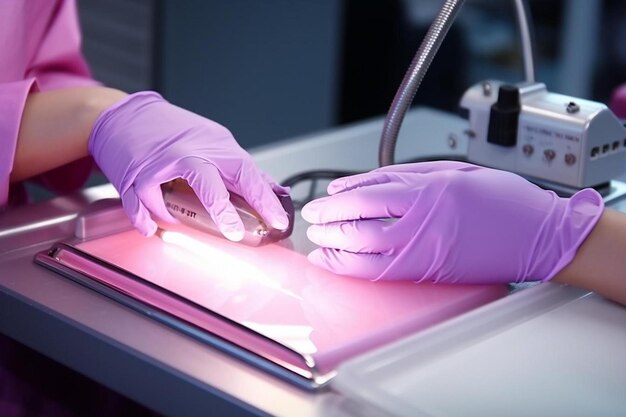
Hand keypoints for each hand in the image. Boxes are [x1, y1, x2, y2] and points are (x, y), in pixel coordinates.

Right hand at [89, 91, 289, 237]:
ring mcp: (158, 163)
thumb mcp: (215, 141)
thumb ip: (241, 170)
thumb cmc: (173, 130)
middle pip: (208, 181)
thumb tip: (274, 190)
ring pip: (167, 194)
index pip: (245, 173)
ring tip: (180, 222)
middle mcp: (187, 153)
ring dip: (174, 215)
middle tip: (234, 233)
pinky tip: (151, 227)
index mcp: (214, 146)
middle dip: (223, 210)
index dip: (264, 199)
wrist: (128, 114)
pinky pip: (138, 201)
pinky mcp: (133, 174)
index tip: (278, 220)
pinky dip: (144, 218)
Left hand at [301, 161, 603, 283]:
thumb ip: (398, 176)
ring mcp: (426, 252)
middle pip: (358, 227)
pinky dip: (353, 269)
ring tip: (318, 244)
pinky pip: (381, 274)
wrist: (539, 235)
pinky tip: (339, 263)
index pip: (365, 196)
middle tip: (312, 220)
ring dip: (334, 251)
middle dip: (327, 224)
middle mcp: (422, 224)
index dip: (334, 201)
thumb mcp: (449, 170)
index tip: (319, 202)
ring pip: (365, 256)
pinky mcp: (430, 273)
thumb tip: (352, 185)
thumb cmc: (501, 198)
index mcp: (428, 191)